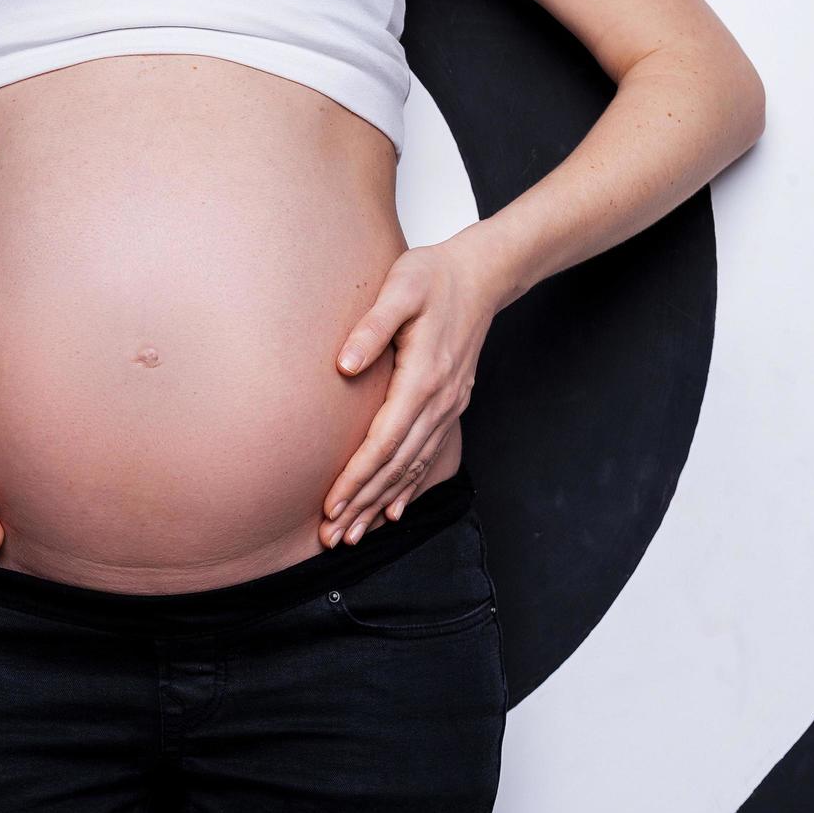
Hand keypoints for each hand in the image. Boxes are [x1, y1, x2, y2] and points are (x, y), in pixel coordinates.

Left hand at [319, 237, 502, 547]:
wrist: (482, 275)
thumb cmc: (434, 277)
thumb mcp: (400, 288)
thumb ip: (372, 326)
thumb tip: (344, 365)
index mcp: (423, 377)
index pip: (386, 441)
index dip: (358, 477)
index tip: (332, 504)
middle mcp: (439, 401)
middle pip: (398, 466)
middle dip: (364, 504)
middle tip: (332, 537)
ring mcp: (448, 407)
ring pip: (413, 468)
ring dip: (382, 503)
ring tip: (353, 534)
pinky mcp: (449, 406)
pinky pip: (428, 457)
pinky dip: (408, 488)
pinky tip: (392, 511)